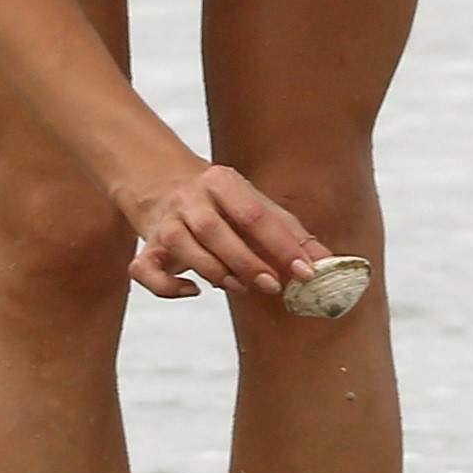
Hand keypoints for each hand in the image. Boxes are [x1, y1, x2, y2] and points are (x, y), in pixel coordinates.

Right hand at [121, 163, 329, 301]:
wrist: (161, 183)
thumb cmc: (221, 203)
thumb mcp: (255, 205)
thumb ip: (290, 233)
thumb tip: (327, 262)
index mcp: (221, 181)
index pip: (254, 214)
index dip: (281, 244)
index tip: (305, 271)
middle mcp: (190, 199)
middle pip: (215, 230)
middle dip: (247, 261)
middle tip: (273, 285)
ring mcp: (165, 223)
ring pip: (184, 248)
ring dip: (215, 271)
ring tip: (240, 287)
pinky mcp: (148, 248)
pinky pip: (146, 271)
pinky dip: (168, 287)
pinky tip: (193, 291)